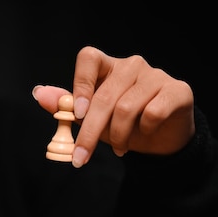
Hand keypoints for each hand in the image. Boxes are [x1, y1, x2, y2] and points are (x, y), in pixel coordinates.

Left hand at [33, 46, 194, 167]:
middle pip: (104, 95)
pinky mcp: (178, 91)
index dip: (80, 84)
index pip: (89, 58)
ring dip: (117, 136)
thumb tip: (39, 94)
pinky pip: (152, 113)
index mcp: (108, 66)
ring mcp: (156, 75)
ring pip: (126, 108)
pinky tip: (143, 135)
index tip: (76, 114)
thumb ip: (66, 106)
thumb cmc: (121, 124)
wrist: (159, 139)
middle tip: (81, 156)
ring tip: (118, 148)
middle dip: (90, 132)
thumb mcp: (89, 118)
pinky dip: (143, 131)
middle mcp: (132, 65)